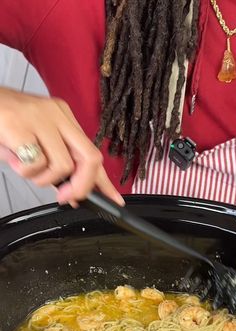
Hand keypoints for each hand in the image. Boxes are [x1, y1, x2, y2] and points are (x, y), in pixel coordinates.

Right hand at [0, 88, 123, 205]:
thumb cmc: (4, 124)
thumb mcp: (35, 142)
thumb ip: (55, 165)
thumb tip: (72, 193)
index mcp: (63, 117)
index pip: (92, 153)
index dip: (104, 181)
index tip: (115, 200)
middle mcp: (57, 115)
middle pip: (89, 158)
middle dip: (82, 186)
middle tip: (66, 197)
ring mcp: (40, 119)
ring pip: (62, 166)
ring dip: (43, 179)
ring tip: (25, 166)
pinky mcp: (20, 126)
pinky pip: (35, 164)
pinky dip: (24, 171)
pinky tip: (13, 157)